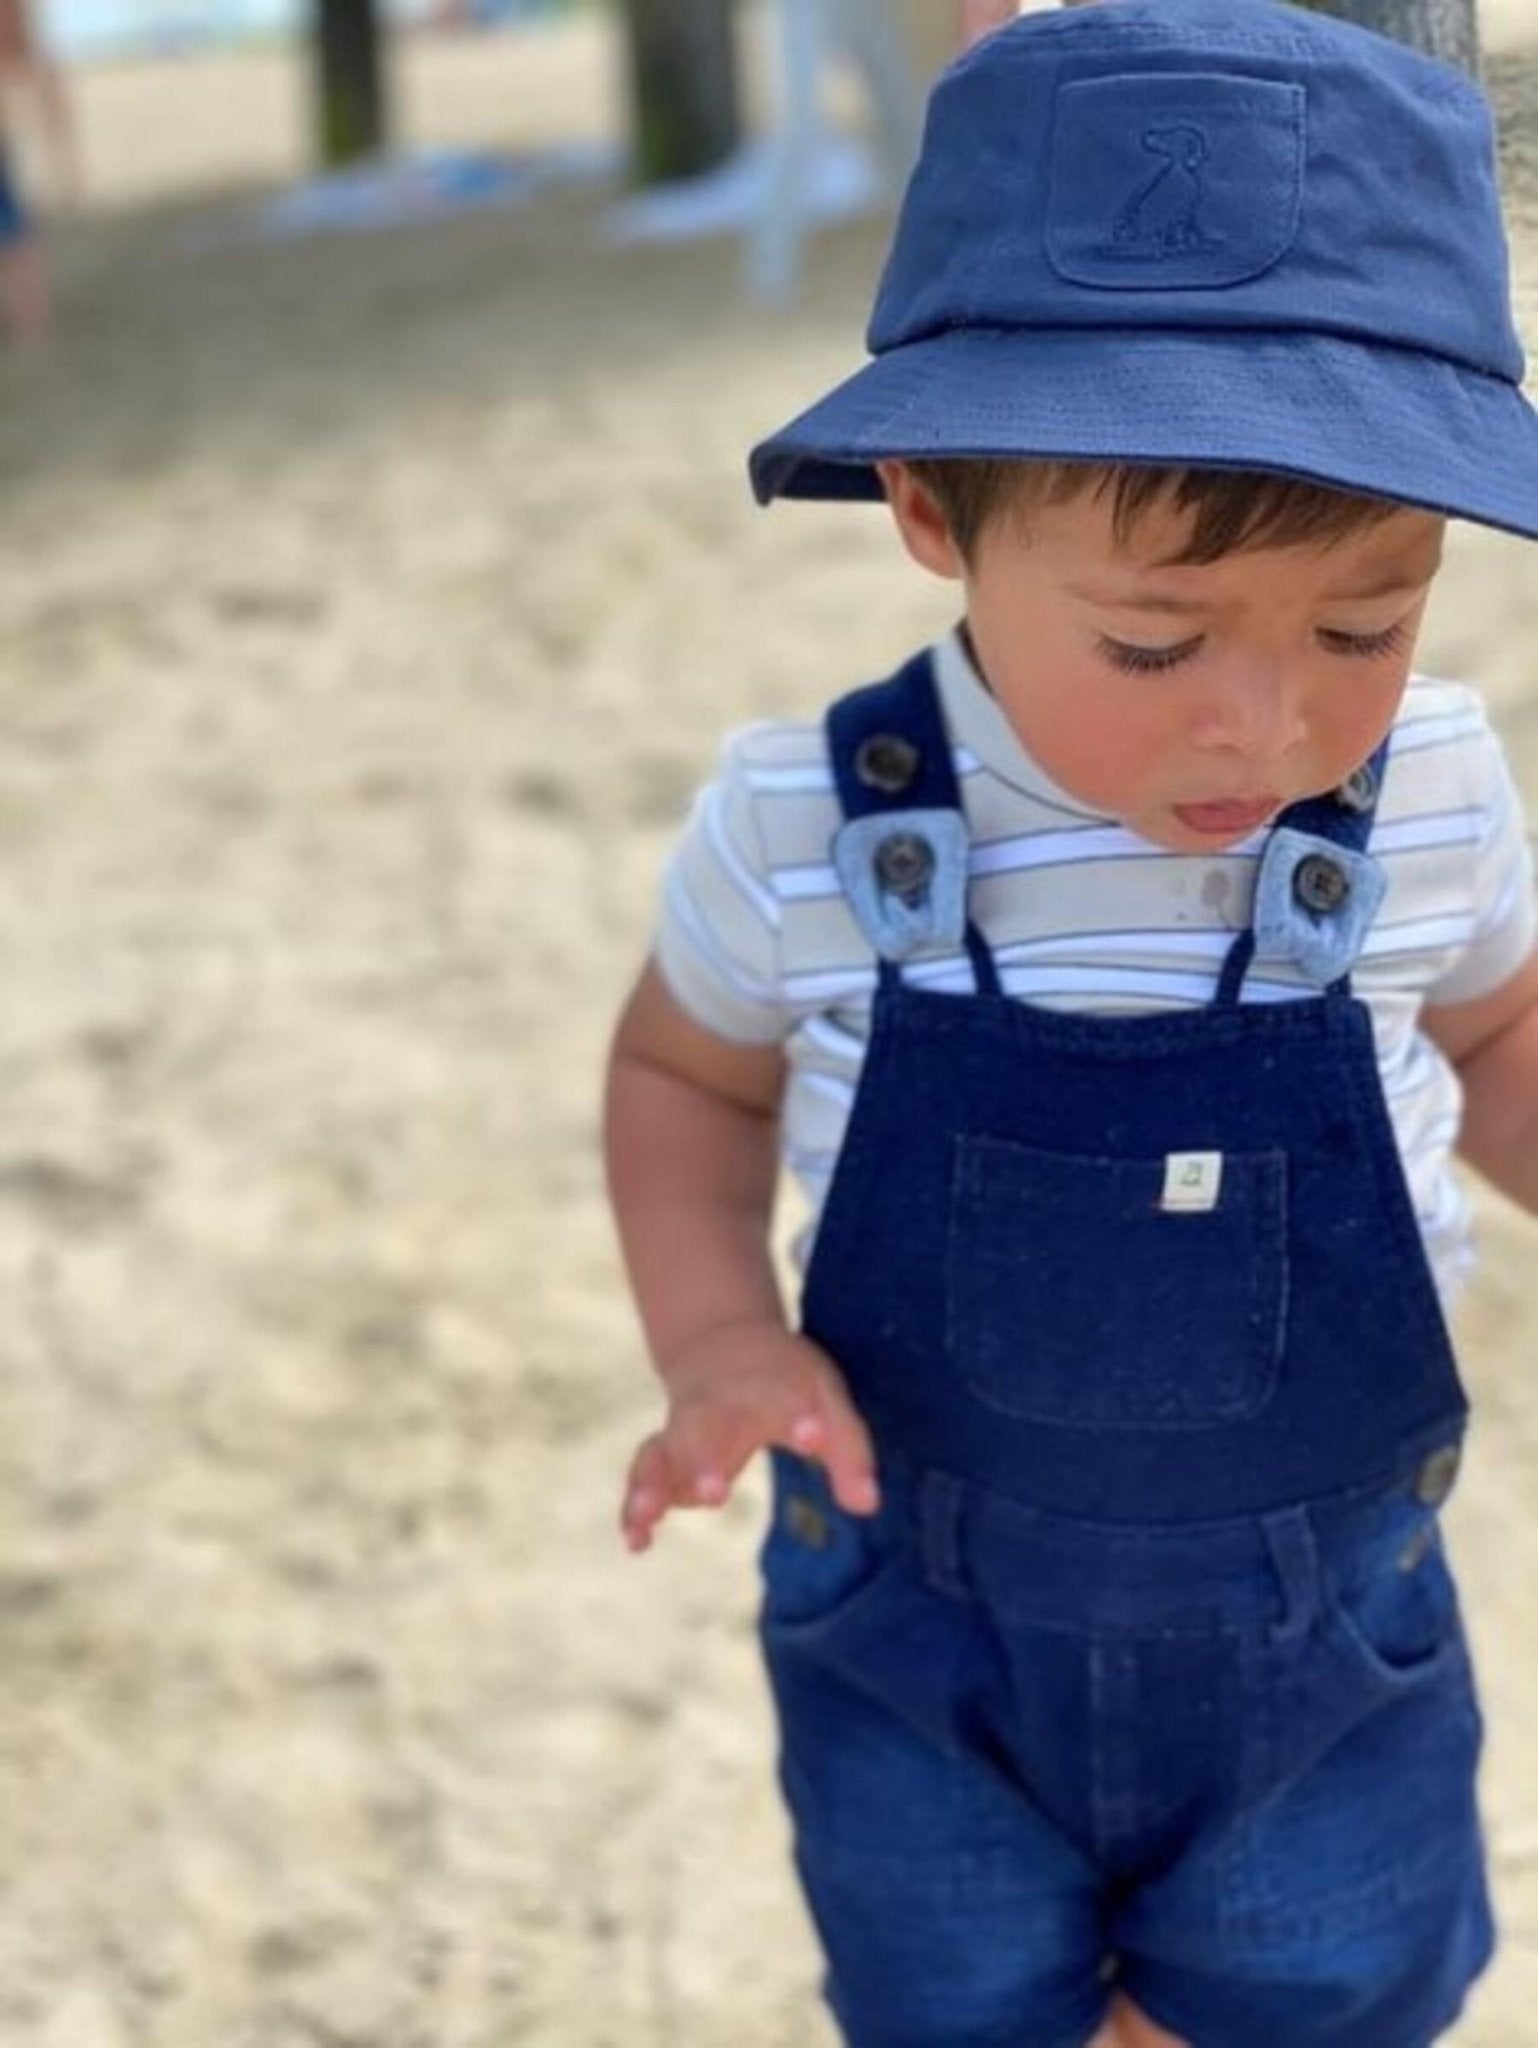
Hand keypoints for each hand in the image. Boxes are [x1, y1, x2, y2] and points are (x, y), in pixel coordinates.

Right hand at [620, 1322, 878, 1552]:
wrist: (721, 1341)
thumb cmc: (785, 1379)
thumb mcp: (825, 1398)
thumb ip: (848, 1451)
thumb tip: (868, 1507)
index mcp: (769, 1385)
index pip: (786, 1399)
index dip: (800, 1418)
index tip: (814, 1436)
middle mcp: (720, 1405)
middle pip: (706, 1429)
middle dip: (704, 1462)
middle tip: (712, 1494)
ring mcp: (684, 1427)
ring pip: (662, 1452)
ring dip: (654, 1484)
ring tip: (648, 1515)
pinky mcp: (663, 1451)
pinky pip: (642, 1475)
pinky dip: (634, 1505)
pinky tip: (636, 1542)